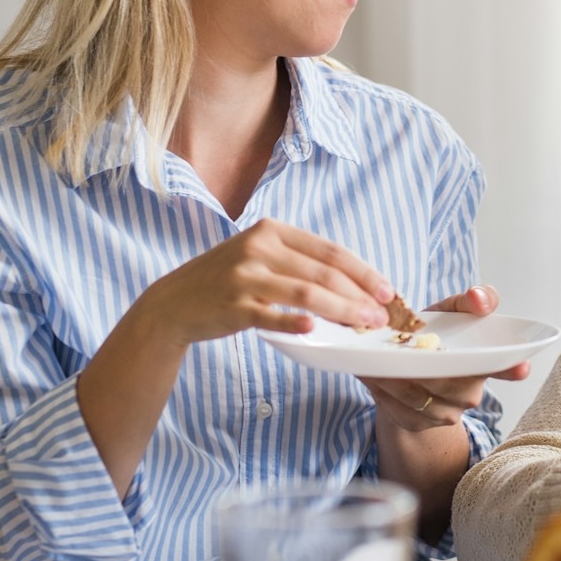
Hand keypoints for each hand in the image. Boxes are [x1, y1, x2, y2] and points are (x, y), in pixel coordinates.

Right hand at [132, 218, 393, 348]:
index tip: (386, 290)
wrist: (174, 303)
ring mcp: (244, 276)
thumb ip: (298, 262)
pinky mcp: (233, 305)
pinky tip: (314, 330)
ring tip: (364, 325)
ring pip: (306, 293)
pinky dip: (293, 322)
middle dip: (359, 295)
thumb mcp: (260, 256)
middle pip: (323, 273)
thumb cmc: (227, 281)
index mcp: (272, 231)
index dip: (363, 271)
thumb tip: (353, 284)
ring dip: (342, 310)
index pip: (330, 250)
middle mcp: (258, 248)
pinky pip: (270, 315)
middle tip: (382, 315)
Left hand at [364, 285, 529, 433]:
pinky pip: (398, 408)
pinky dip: (382, 391)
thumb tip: (479, 298)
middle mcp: (471, 393)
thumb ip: (470, 300)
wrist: (407, 371)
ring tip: (377, 359)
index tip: (520, 366)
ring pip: (417, 395)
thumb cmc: (437, 336)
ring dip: (394, 377)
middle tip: (396, 348)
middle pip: (447, 381)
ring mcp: (446, 413)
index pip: (506, 366)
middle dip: (420, 366)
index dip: (514, 367)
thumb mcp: (451, 312)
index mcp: (485, 363)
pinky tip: (373, 375)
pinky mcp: (418, 424)